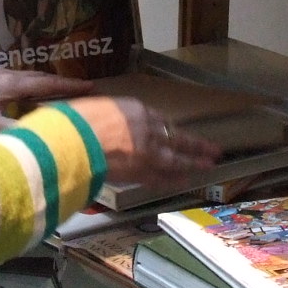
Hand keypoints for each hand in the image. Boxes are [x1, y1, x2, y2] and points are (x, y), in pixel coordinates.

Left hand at [0, 64, 90, 137]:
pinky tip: (16, 92)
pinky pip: (7, 77)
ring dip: (38, 83)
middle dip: (57, 83)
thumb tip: (42, 137)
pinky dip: (20, 84)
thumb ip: (17, 132)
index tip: (89, 86)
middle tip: (76, 88)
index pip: (47, 84)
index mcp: (11, 84)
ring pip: (21, 75)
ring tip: (50, 92)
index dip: (69, 86)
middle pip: (37, 76)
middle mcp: (4, 73)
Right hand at [61, 97, 219, 187]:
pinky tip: (185, 180)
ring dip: (193, 162)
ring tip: (209, 165)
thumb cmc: (75, 121)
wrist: (74, 141)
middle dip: (196, 144)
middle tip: (213, 148)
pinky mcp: (140, 173)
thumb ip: (106, 115)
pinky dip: (174, 179)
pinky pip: (161, 177)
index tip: (173, 131)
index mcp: (135, 110)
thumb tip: (103, 120)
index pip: (157, 119)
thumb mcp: (93, 107)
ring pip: (176, 159)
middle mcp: (147, 129)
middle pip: (176, 137)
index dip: (166, 127)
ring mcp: (147, 152)